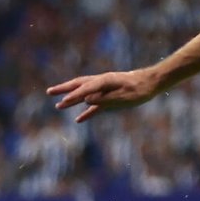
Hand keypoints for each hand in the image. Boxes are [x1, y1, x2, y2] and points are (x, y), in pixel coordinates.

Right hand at [46, 69, 163, 122]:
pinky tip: (78, 119)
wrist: (151, 83)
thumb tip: (86, 100)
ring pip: (83, 93)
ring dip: (71, 98)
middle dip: (64, 89)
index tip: (62, 102)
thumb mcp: (123, 96)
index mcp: (104, 81)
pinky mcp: (109, 97)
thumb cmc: (138, 89)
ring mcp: (104, 89)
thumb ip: (104, 98)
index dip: (73, 96)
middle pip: (78, 85)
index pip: (85, 88)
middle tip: (49, 92)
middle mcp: (101, 82)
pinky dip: (86, 111)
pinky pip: (94, 104)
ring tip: (58, 103)